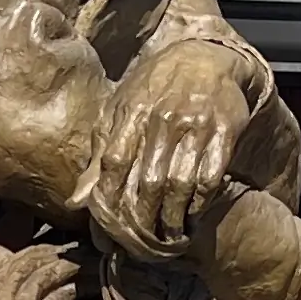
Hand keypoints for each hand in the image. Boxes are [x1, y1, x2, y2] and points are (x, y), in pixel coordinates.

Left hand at [83, 40, 261, 263]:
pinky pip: (211, 177)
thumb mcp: (120, 112)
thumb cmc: (154, 90)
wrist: (204, 58)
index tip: (109, 227)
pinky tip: (192, 214)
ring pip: (180, 184)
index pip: (114, 162)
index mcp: (132, 112)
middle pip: (149, 181)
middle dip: (143, 219)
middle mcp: (164, 117)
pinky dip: (200, 203)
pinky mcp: (225, 131)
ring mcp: (196, 125)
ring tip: (169, 236)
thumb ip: (99, 156)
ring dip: (173, 218)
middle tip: (142, 242)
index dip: (109, 198)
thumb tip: (75, 202)